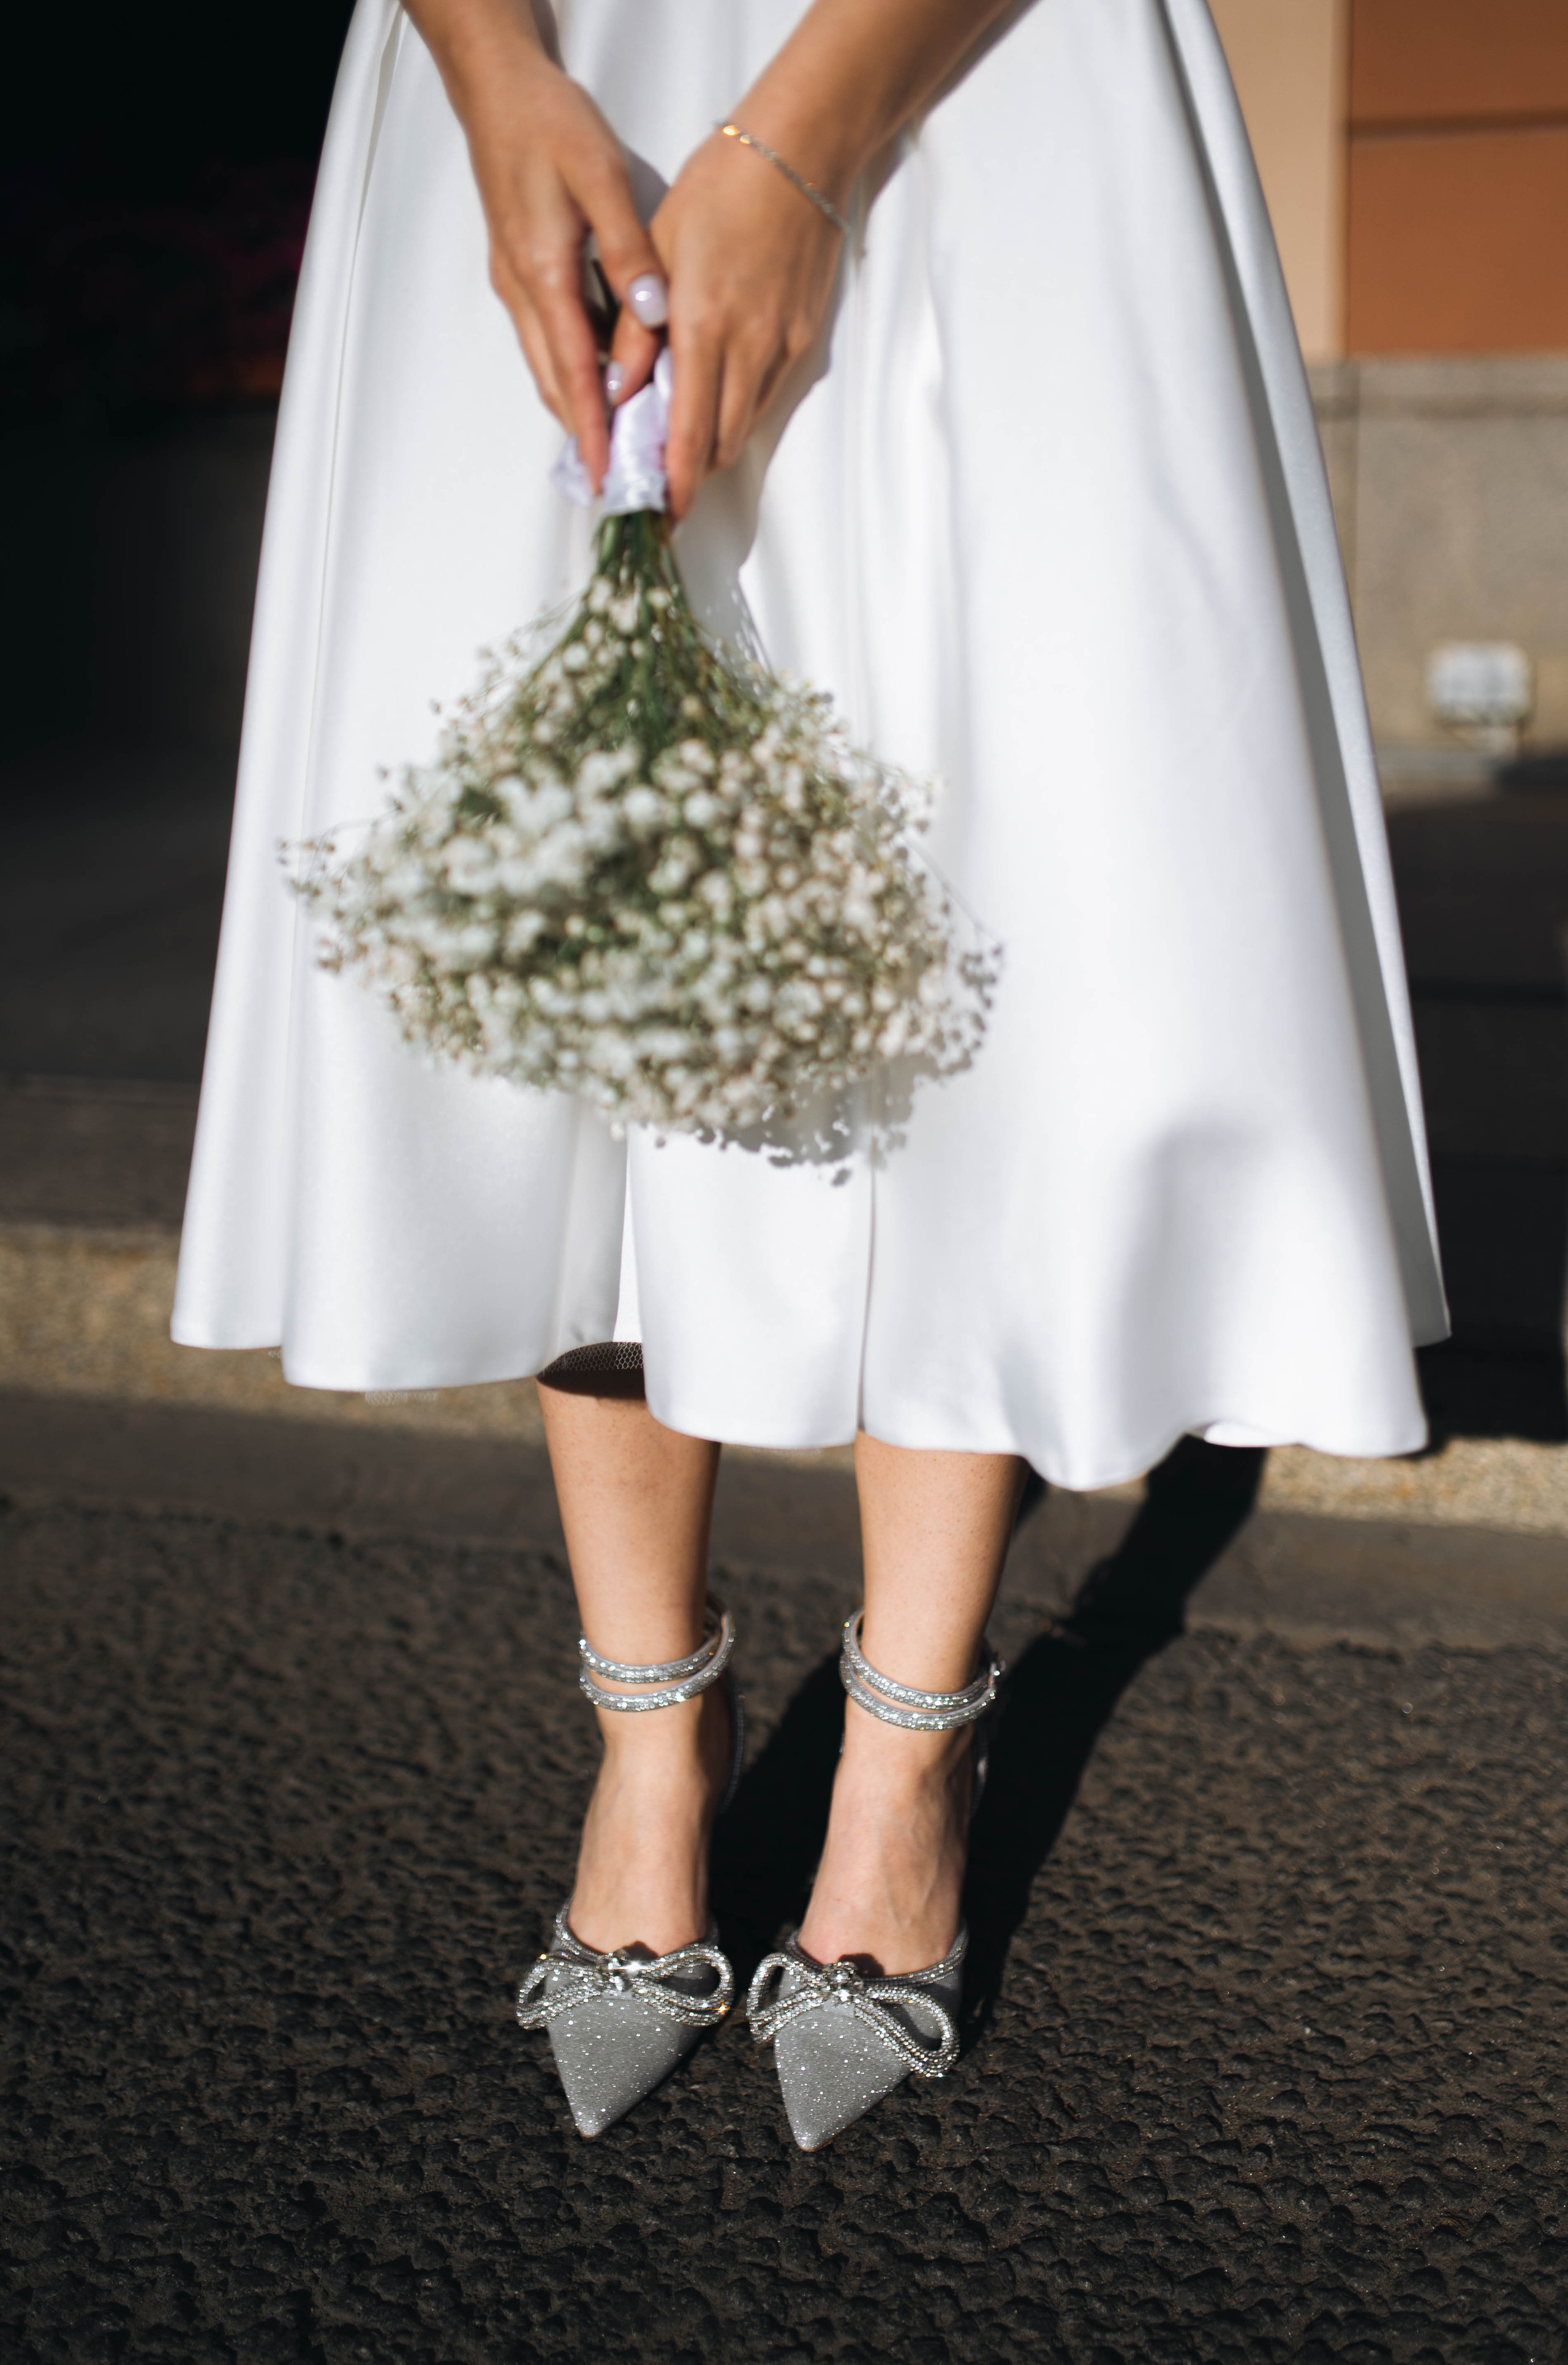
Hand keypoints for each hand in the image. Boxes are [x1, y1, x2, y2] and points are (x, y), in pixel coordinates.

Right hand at [439, 21, 664, 489]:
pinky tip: (607, 381)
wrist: (497, 89)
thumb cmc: (548, 123)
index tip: (604, 477)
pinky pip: (549, 339)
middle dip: (586, 435)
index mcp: (541, 272)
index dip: (591, 430)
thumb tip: (654, 313)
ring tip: (620, 445)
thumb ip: (629, 249)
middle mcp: (521, 290)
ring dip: (580, 407)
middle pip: (554, 382)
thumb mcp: (600, 176)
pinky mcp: (521, 273)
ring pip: (549, 365)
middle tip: (621, 478)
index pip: (570, 372)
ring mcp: (516, 285)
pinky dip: (575, 371)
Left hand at [610, 132, 844, 520]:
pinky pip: (765, 399)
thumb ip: (635, 330)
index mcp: (705, 328)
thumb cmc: (720, 189)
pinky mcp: (803, 341)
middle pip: (719, 447)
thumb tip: (615, 394)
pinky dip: (735, 414)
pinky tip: (714, 400)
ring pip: (743, 428)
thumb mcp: (658, 248)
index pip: (688, 435)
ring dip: (711, 447)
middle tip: (657, 481)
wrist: (801, 154)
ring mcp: (783, 349)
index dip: (673, 486)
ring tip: (680, 447)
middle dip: (688, 475)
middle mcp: (750, 350)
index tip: (656, 515)